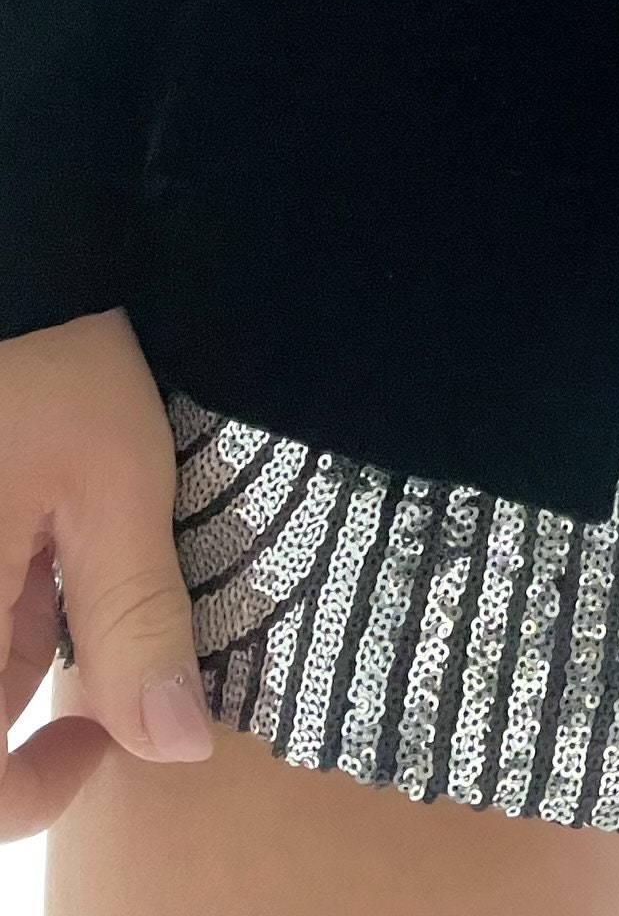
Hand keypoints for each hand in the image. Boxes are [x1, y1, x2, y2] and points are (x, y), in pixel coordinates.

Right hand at [0, 308, 212, 840]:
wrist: (20, 255)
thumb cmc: (54, 359)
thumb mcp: (118, 485)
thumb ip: (138, 621)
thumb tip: (175, 748)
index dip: (31, 791)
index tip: (101, 741)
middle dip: (32, 688)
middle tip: (105, 610)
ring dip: (22, 628)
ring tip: (76, 528)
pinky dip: (10, 587)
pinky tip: (46, 519)